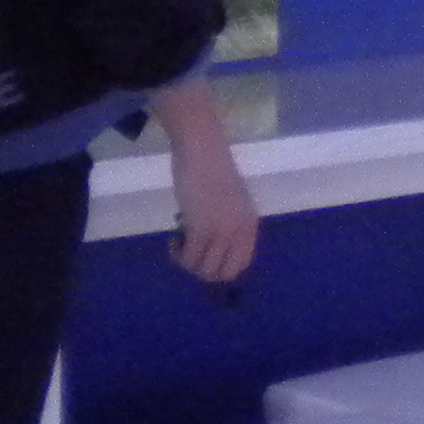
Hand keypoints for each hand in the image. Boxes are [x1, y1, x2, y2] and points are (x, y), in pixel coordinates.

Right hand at [149, 80, 258, 286]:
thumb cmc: (213, 170)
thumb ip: (227, 225)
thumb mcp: (231, 203)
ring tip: (181, 242)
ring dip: (188, 262)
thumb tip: (211, 249)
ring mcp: (221, 231)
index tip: (205, 255)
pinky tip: (173, 240)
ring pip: (203, 270)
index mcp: (250, 225)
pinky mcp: (200, 228)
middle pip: (223, 274)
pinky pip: (188, 258)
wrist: (202, 149)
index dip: (220, 267)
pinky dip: (177, 255)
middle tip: (190, 252)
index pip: (241, 264)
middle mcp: (240, 231)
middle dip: (203, 270)